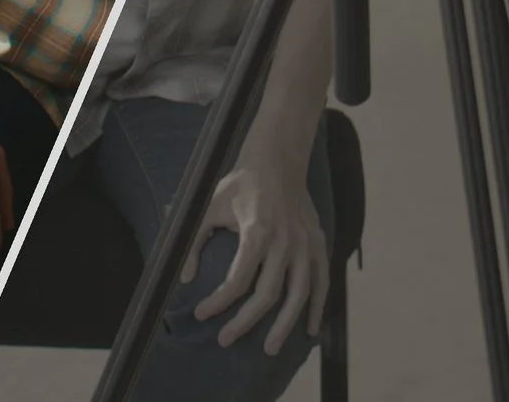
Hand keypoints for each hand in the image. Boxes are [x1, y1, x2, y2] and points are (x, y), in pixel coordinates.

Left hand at [183, 142, 328, 354]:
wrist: (277, 159)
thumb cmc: (240, 184)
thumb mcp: (208, 206)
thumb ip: (194, 242)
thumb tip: (186, 278)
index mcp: (257, 231)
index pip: (238, 279)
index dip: (218, 301)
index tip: (201, 314)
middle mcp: (285, 241)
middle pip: (268, 294)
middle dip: (245, 322)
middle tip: (225, 340)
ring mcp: (305, 244)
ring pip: (299, 295)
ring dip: (285, 325)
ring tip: (270, 349)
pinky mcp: (318, 243)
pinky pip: (322, 281)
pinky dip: (318, 307)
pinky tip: (310, 330)